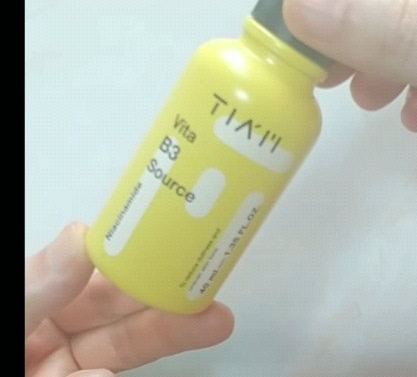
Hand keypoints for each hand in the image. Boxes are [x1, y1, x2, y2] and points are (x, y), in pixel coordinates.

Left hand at [25, 223, 233, 376]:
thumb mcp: (3, 317)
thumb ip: (34, 286)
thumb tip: (81, 241)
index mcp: (32, 297)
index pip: (88, 267)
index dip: (128, 250)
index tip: (164, 236)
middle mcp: (49, 331)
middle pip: (117, 306)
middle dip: (164, 292)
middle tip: (205, 279)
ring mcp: (63, 368)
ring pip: (122, 345)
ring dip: (167, 332)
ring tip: (213, 321)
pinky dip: (111, 375)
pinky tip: (114, 372)